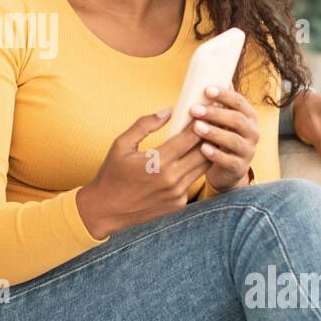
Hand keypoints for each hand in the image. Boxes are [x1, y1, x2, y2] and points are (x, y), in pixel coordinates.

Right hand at [76, 108, 210, 237]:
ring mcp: (177, 194)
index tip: (207, 110)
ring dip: (208, 151)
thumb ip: (145, 125)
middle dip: (210, 135)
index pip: (190, 138)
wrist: (105, 210)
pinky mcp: (179, 204)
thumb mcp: (121, 145)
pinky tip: (195, 157)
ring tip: (211, 136)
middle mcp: (172, 179)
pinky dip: (196, 168)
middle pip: (203, 152)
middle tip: (215, 121)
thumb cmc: (111, 174)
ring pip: (203, 168)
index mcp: (158, 162)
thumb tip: (168, 111)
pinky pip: (193, 181)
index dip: (201, 122)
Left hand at [191, 85, 259, 191]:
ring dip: (214, 132)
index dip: (223, 94)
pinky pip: (229, 161)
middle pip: (236, 119)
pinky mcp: (240, 167)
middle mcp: (253, 132)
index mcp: (248, 116)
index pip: (238, 101)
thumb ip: (220, 101)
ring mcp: (248, 150)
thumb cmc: (222, 138)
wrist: (227, 170)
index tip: (205, 89)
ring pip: (233, 140)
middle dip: (215, 113)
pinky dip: (216, 154)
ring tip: (196, 127)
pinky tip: (203, 149)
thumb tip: (213, 73)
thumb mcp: (223, 119)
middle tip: (194, 109)